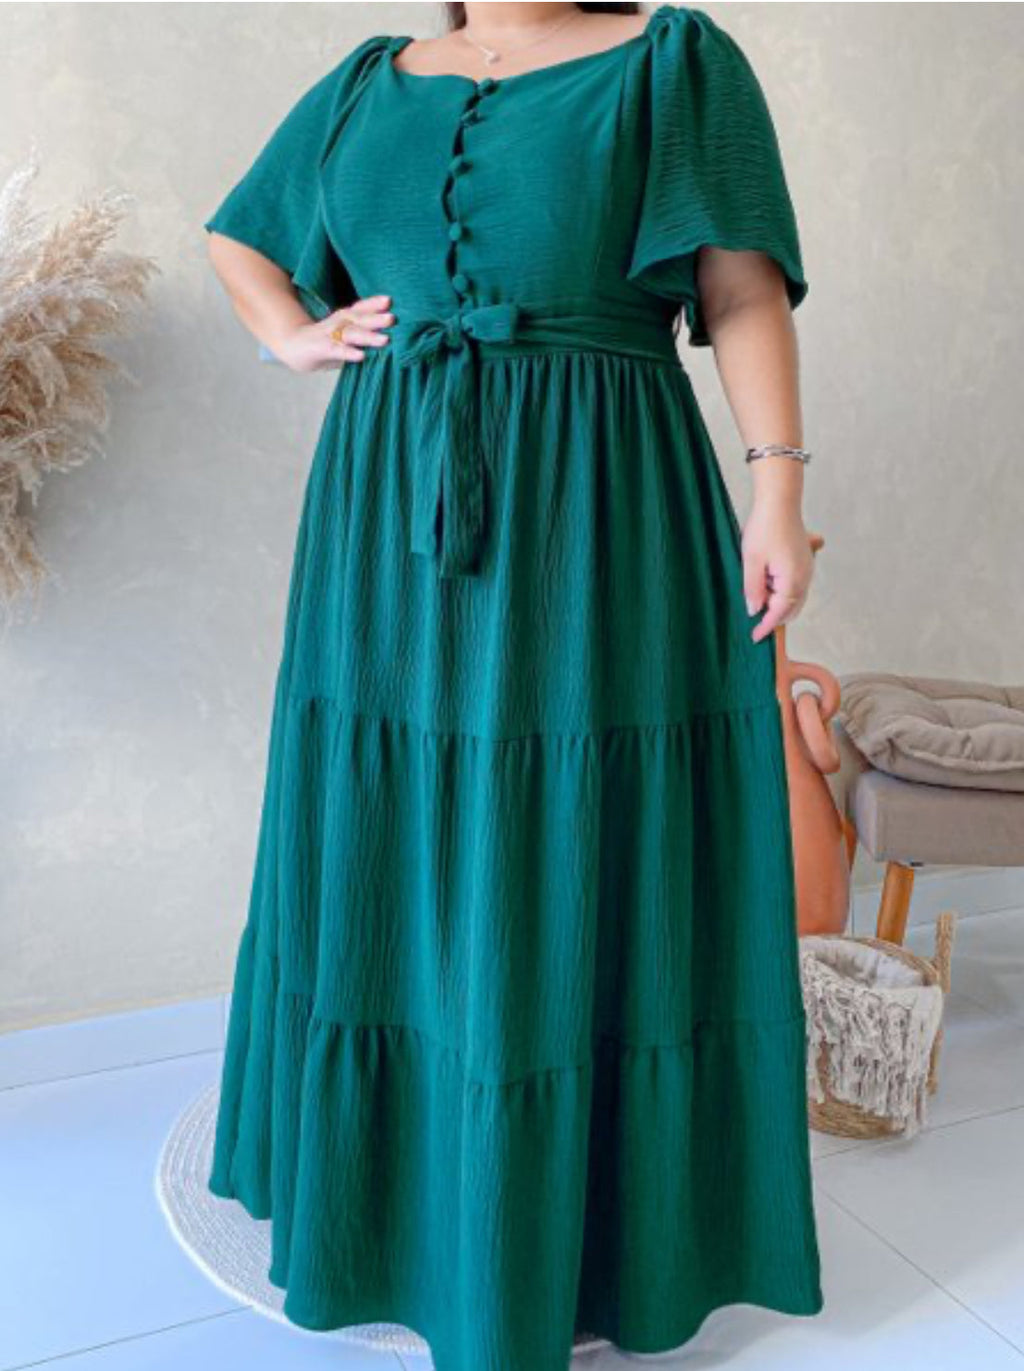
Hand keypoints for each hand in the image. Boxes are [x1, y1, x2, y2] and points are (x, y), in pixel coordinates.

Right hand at [273, 294, 394, 372]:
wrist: (293, 347)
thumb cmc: (326, 342)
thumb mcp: (346, 336)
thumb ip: (365, 335)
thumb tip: (393, 338)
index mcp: (346, 318)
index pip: (361, 308)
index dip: (374, 304)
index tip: (390, 300)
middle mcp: (339, 323)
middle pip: (359, 318)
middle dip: (376, 318)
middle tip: (393, 318)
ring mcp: (329, 335)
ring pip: (351, 334)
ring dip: (368, 336)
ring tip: (385, 339)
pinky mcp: (321, 349)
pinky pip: (337, 351)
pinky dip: (349, 353)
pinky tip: (362, 356)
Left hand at [741, 497, 813, 642]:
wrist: (780, 501)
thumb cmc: (764, 528)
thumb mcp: (751, 561)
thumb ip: (753, 589)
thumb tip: (755, 610)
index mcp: (793, 581)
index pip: (779, 613)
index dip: (766, 626)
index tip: (754, 637)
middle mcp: (806, 577)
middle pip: (790, 608)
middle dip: (772, 614)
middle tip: (752, 609)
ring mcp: (808, 568)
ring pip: (793, 596)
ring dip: (776, 600)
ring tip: (758, 587)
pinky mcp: (806, 559)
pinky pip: (796, 582)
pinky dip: (783, 587)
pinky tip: (769, 575)